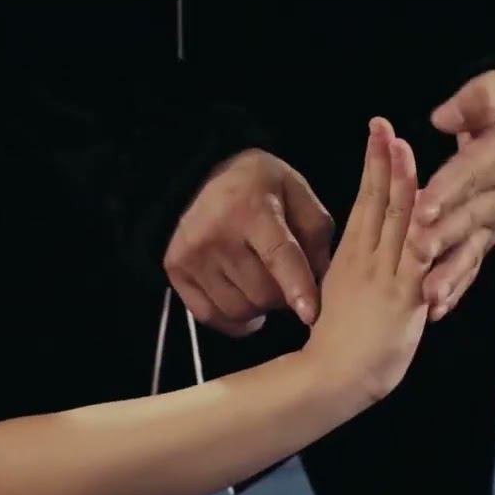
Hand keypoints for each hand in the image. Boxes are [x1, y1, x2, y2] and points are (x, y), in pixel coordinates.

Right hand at [164, 149, 334, 336]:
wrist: (205, 176)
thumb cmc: (262, 188)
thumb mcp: (299, 195)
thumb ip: (316, 238)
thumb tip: (319, 285)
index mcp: (252, 208)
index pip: (278, 254)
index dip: (296, 286)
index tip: (310, 314)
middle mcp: (216, 233)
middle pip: (263, 293)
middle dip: (283, 295)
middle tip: (284, 277)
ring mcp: (192, 254)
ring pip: (239, 310)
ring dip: (258, 306)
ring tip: (260, 281)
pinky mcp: (175, 270)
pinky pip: (211, 316)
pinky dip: (233, 317)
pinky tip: (241, 297)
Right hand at [302, 118, 431, 402]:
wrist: (330, 376)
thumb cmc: (338, 344)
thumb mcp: (341, 294)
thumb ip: (356, 269)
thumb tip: (362, 248)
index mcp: (353, 256)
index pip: (365, 199)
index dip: (373, 164)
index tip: (378, 132)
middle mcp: (367, 259)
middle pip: (379, 200)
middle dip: (386, 160)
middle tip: (387, 126)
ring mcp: (385, 277)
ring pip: (397, 221)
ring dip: (403, 183)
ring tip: (404, 148)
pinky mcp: (403, 299)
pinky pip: (415, 260)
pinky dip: (422, 232)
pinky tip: (429, 207)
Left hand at [416, 70, 494, 320]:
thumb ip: (475, 100)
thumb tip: (443, 116)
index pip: (469, 173)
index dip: (446, 189)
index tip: (422, 204)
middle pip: (466, 219)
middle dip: (441, 236)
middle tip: (417, 251)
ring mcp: (491, 223)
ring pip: (469, 251)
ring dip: (448, 274)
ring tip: (428, 295)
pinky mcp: (483, 240)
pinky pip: (470, 267)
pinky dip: (455, 289)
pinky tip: (436, 310)